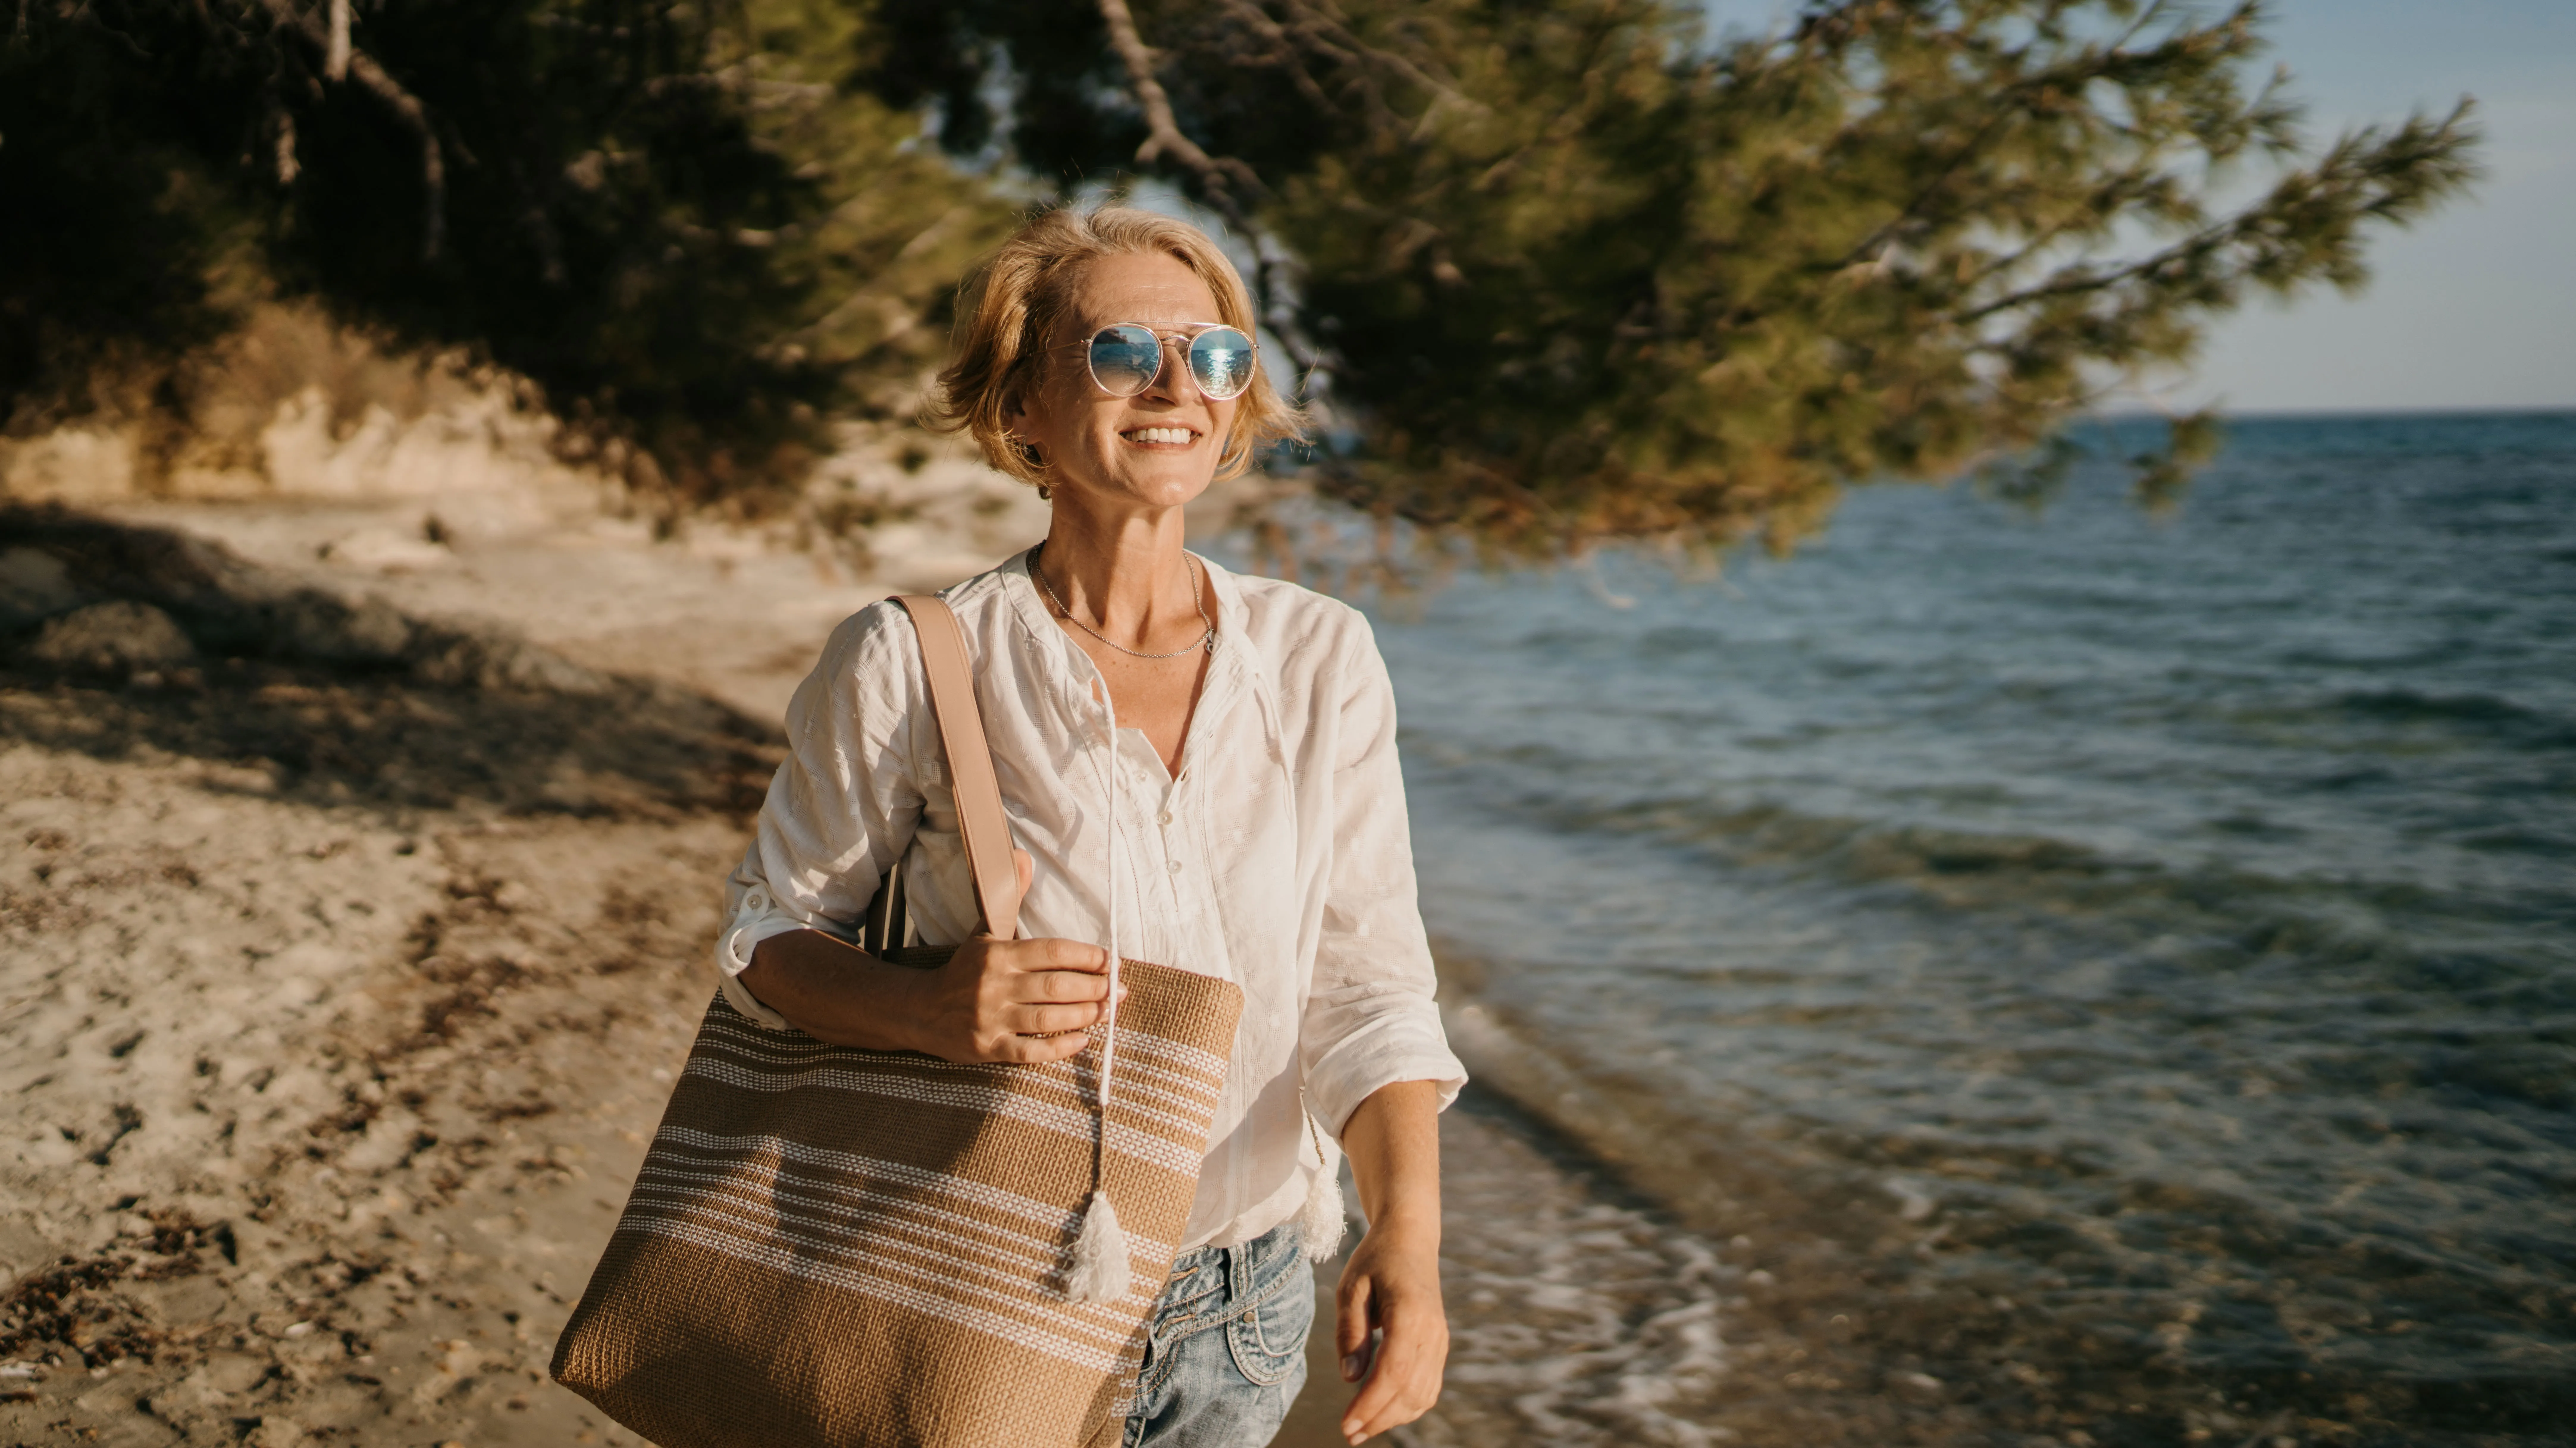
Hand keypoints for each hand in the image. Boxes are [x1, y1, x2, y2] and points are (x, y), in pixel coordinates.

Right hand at [740, 850, 1120, 1062]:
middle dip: (1095, 989)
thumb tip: (1023, 857)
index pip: (1053, 952)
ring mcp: (990, 1018)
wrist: (918, 1010)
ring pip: (1049, 1018)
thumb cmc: (962, 970)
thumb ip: (1010, 897)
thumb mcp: (984, 932)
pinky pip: (1032, 1050)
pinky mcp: (987, 1048)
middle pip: (1057, 987)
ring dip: (1085, 1016)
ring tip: (1108, 1012)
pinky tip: (1081, 1040)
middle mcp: (994, 985)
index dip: (1088, 957)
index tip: (1112, 961)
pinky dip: (1060, 1046)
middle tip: (1120, 991)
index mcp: (997, 954)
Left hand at [1334, 1217, 1447, 1442]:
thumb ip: (1350, 1331)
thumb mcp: (1351, 1287)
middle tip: (1349, 1434)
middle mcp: (1432, 1331)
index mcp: (1410, 1313)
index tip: (1346, 1424)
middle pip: (1409, 1390)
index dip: (1370, 1403)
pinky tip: (1384, 1413)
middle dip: (1378, 1418)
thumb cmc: (1374, 1261)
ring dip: (1393, 1417)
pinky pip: (1429, 1387)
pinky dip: (1408, 1406)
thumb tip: (1350, 1378)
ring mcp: (1440, 1340)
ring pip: (1423, 1394)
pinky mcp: (1439, 1346)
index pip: (1393, 1372)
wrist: (1410, 1240)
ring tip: (1362, 1429)